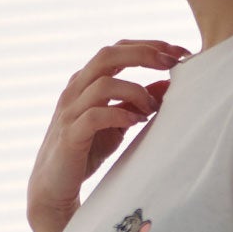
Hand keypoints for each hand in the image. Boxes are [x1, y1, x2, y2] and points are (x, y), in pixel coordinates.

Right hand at [26, 39, 190, 224]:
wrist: (54, 186)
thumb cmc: (86, 151)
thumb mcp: (118, 122)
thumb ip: (137, 102)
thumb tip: (167, 83)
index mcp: (86, 81)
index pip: (117, 50)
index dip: (148, 45)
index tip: (178, 52)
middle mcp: (75, 90)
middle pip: (108, 55)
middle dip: (144, 55)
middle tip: (172, 63)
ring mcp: (70, 111)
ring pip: (103, 84)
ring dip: (135, 92)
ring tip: (152, 109)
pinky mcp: (70, 135)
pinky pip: (95, 116)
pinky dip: (119, 115)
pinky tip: (135, 122)